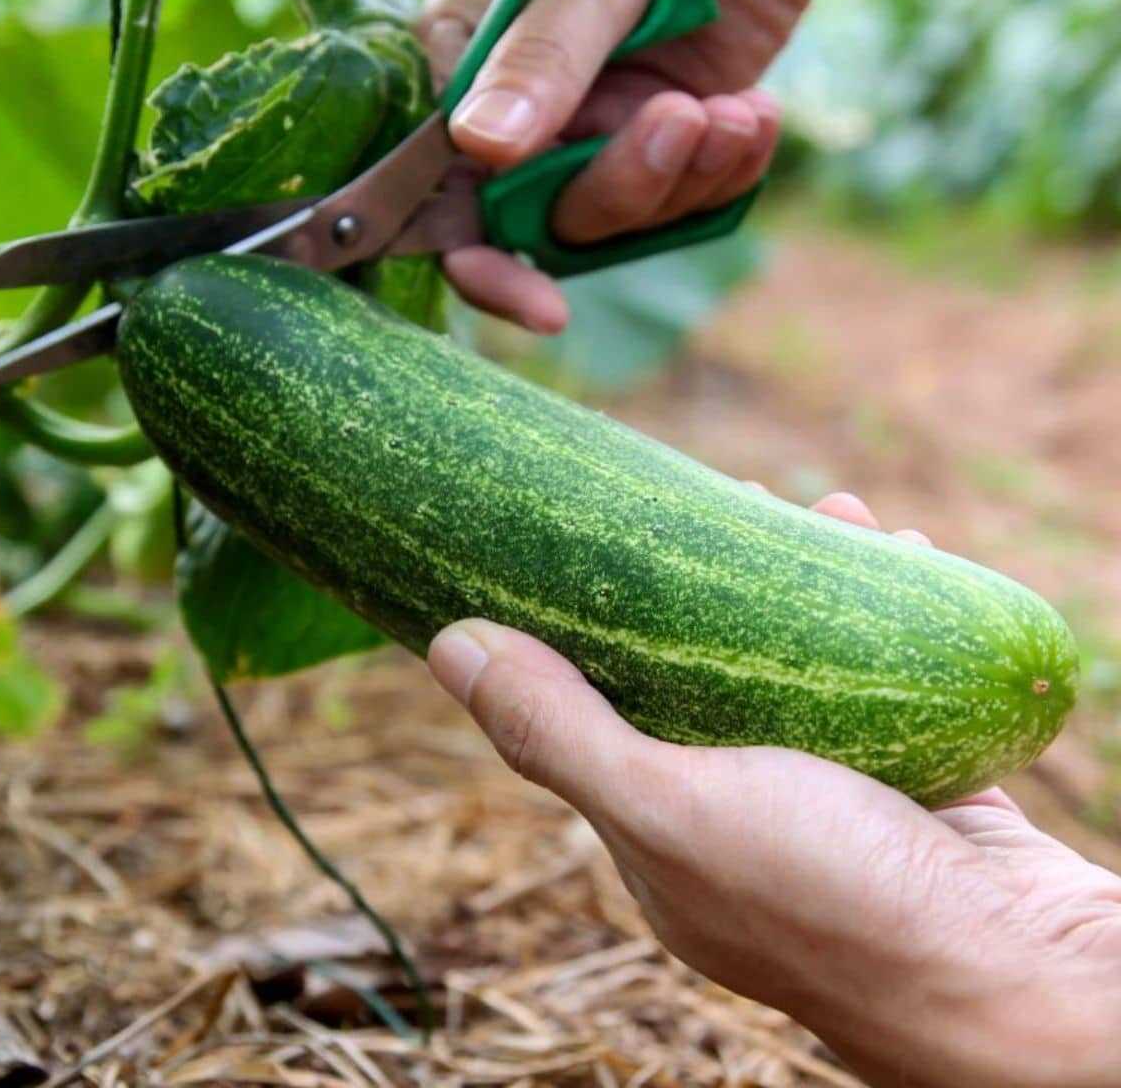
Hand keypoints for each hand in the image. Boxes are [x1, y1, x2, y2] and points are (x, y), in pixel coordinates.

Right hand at [419, 0, 859, 332]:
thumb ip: (547, 54)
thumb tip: (481, 150)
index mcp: (467, 58)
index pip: (440, 187)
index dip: (482, 261)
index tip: (542, 309)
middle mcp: (520, 108)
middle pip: (541, 218)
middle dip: (622, 188)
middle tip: (684, 121)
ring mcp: (591, 126)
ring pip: (615, 217)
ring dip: (685, 178)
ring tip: (737, 111)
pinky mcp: (658, 136)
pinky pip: (679, 200)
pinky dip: (725, 173)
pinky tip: (755, 116)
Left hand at [427, 491, 1120, 1087]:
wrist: (1021, 972)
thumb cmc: (831, 899)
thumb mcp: (671, 809)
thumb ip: (559, 731)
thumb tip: (448, 644)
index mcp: (662, 832)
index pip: (605, 706)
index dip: (599, 622)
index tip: (605, 534)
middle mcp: (737, 813)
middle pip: (707, 671)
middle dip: (712, 585)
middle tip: (730, 496)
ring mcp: (828, 795)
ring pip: (799, 665)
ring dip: (804, 582)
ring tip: (816, 511)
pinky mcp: (911, 777)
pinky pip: (883, 676)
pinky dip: (883, 612)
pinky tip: (892, 548)